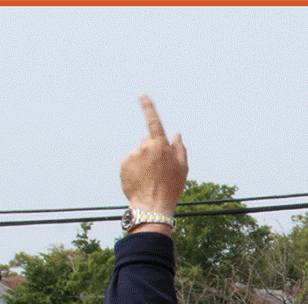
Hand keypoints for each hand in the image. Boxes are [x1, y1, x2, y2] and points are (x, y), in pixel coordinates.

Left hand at [119, 95, 186, 221]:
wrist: (152, 204)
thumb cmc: (170, 187)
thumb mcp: (183, 167)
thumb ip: (179, 148)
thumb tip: (176, 134)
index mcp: (160, 145)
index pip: (154, 121)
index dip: (148, 107)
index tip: (142, 95)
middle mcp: (144, 147)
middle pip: (148, 142)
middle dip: (153, 150)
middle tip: (160, 169)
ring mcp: (133, 155)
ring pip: (139, 154)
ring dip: (144, 162)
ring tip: (150, 178)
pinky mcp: (124, 164)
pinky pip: (131, 163)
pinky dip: (135, 169)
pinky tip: (141, 180)